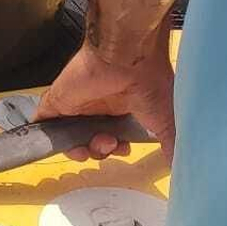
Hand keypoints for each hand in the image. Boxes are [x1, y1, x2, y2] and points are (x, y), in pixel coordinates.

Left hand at [35, 39, 177, 160]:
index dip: (116, 148)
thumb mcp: (166, 122)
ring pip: (71, 136)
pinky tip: (63, 144)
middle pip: (91, 139)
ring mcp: (77, 102)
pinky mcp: (57, 100)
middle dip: (102, 151)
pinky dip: (47, 137)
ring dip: (84, 150)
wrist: (127, 56)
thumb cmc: (149, 82)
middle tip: (112, 146)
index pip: (113, 136)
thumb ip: (171, 147)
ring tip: (98, 142)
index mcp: (122, 106)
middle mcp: (99, 103)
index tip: (124, 150)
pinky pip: (44, 123)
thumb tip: (182, 169)